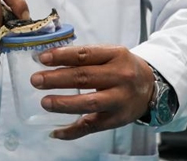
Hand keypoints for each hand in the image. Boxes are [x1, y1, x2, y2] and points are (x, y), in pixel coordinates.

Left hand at [30, 45, 154, 139]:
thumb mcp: (109, 54)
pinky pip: (92, 127)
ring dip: (64, 104)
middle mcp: (120, 77)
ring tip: (45, 102)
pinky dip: (72, 131)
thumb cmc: (122, 67)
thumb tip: (47, 59)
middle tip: (36, 80)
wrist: (151, 87)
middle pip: (85, 78)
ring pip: (89, 103)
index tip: (42, 58)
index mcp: (116, 55)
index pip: (85, 54)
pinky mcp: (117, 119)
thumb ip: (83, 56)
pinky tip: (56, 132)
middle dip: (57, 79)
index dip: (62, 56)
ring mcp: (120, 100)